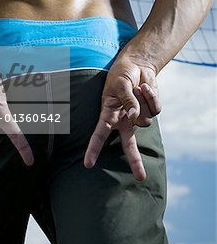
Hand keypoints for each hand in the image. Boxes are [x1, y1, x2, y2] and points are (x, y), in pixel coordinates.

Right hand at [84, 57, 160, 180]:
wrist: (137, 65)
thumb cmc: (121, 74)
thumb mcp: (120, 84)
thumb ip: (128, 102)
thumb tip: (136, 118)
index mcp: (109, 115)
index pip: (99, 134)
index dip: (93, 149)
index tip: (87, 164)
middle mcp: (124, 120)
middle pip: (129, 145)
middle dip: (135, 162)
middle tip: (140, 178)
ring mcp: (138, 116)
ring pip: (146, 120)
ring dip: (143, 100)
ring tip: (136, 88)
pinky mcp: (150, 110)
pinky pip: (155, 109)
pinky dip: (151, 96)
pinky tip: (144, 88)